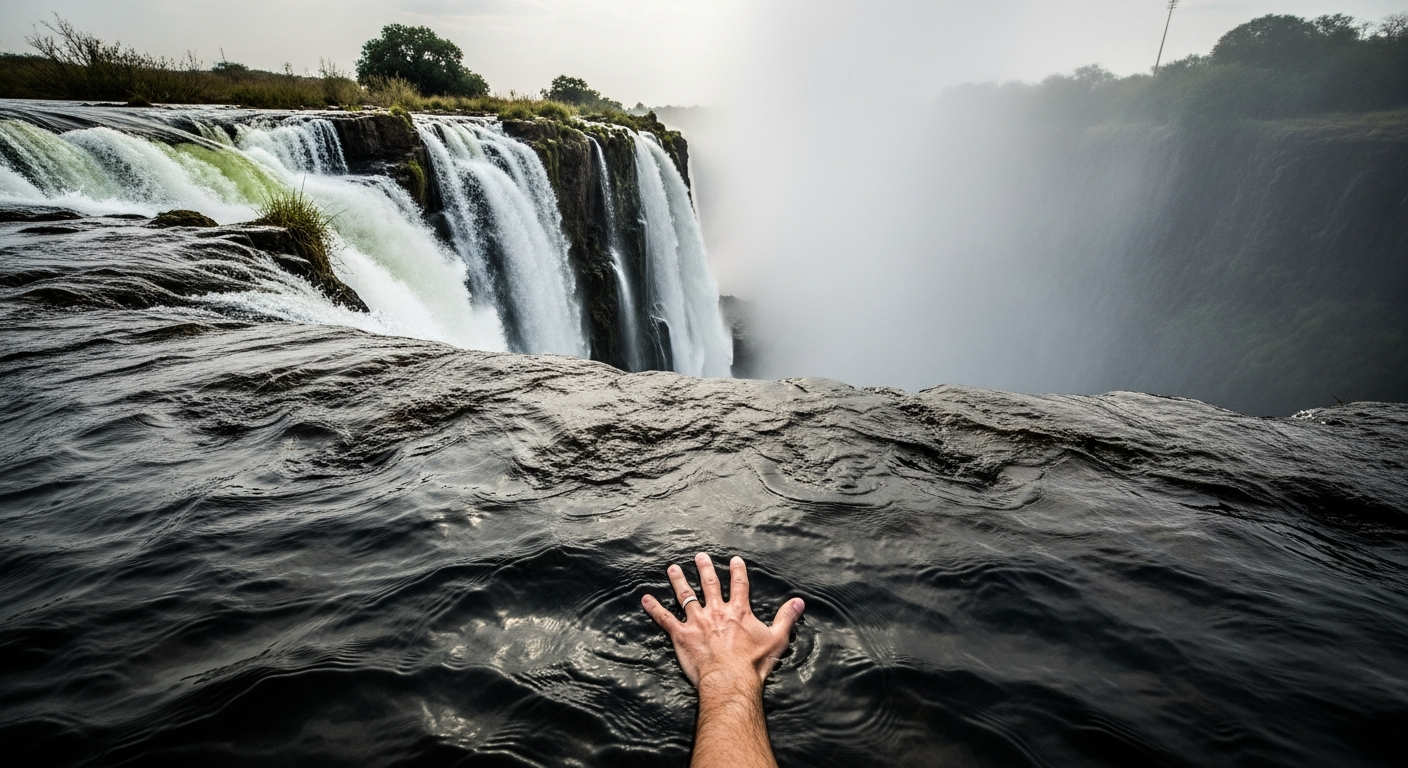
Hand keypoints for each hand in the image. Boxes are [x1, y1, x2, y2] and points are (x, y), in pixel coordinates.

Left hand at [641, 553, 805, 692]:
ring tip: (672, 569)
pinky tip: (645, 598)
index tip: (735, 560)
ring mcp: (697, 622)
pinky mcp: (681, 635)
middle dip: (704, 568)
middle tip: (699, 556)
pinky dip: (654, 608)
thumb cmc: (753, 663)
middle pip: (710, 584)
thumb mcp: (776, 639)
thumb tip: (799, 602)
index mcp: (738, 611)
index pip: (739, 585)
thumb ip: (786, 618)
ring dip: (678, 581)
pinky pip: (665, 618)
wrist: (730, 680)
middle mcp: (717, 611)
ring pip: (686, 596)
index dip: (738, 571)